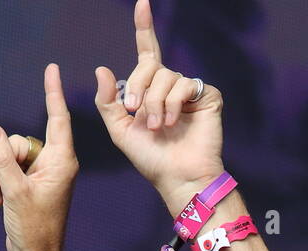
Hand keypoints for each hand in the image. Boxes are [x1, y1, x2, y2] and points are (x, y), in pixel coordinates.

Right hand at [0, 62, 78, 250]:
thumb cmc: (33, 228)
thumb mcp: (14, 190)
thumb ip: (2, 158)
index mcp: (60, 161)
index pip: (57, 118)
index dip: (52, 93)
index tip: (51, 69)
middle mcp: (54, 164)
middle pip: (22, 142)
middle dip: (1, 157)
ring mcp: (42, 176)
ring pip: (12, 157)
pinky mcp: (31, 186)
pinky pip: (10, 171)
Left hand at [95, 0, 223, 212]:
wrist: (177, 176)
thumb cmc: (151, 159)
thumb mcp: (120, 130)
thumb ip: (108, 102)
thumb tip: (101, 68)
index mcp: (150, 90)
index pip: (147, 53)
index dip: (144, 27)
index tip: (142, 4)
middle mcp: (170, 85)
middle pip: (149, 65)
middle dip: (139, 88)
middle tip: (137, 114)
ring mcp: (189, 90)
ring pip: (166, 77)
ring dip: (156, 103)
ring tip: (158, 127)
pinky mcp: (206, 95)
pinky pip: (184, 85)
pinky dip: (173, 104)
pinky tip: (174, 122)